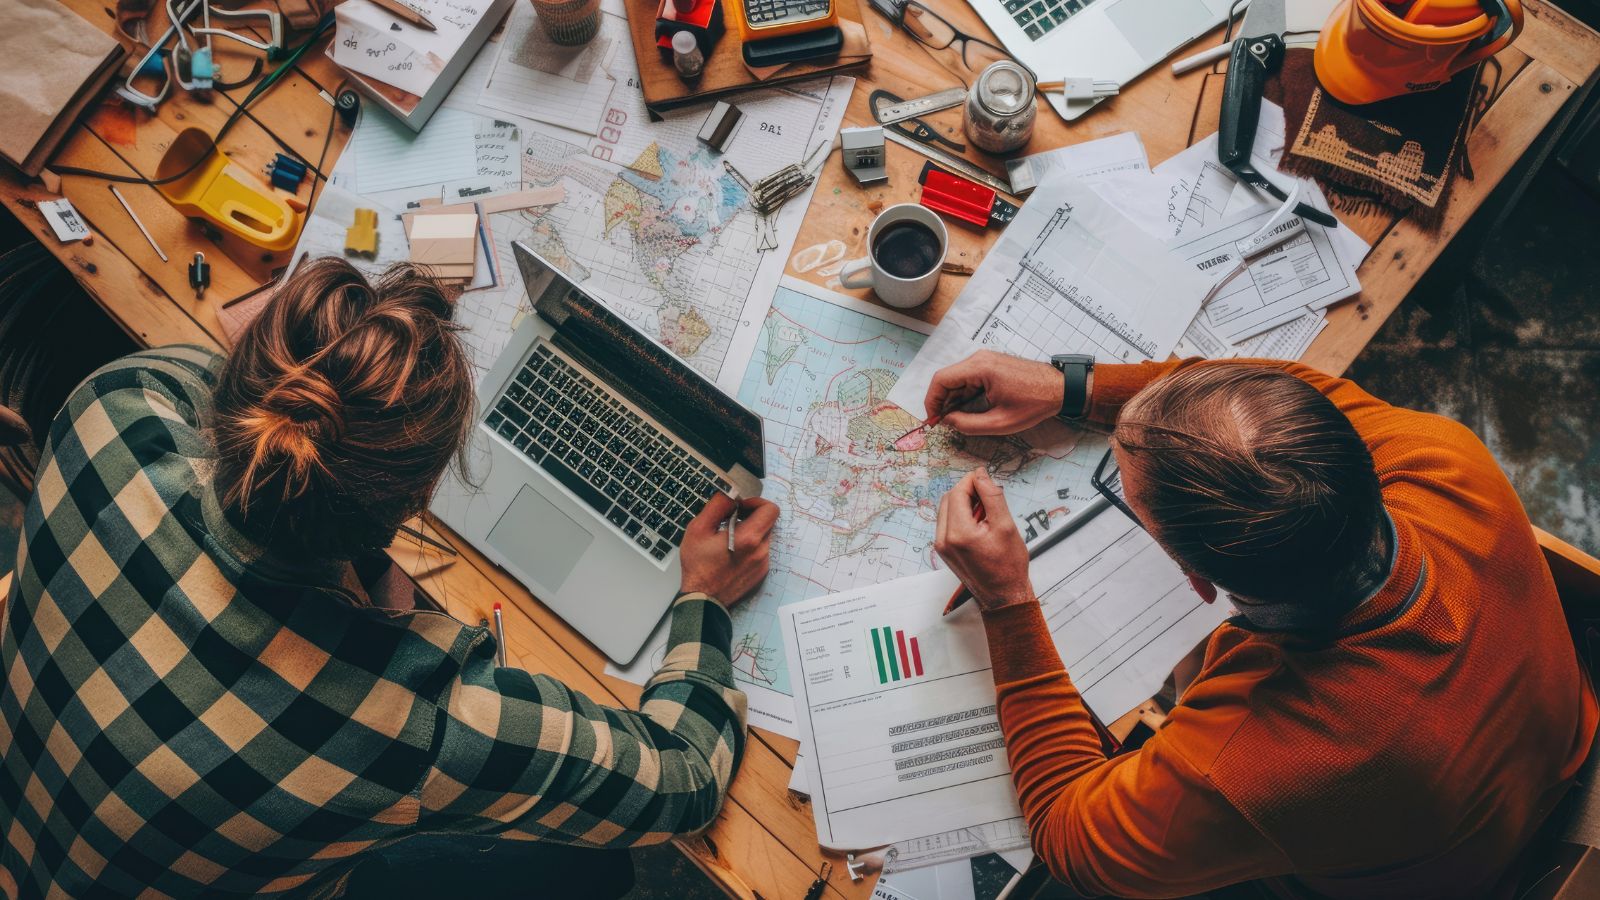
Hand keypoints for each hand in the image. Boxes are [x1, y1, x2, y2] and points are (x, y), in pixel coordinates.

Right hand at [680, 493, 779, 607]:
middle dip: (751, 516)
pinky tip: (731, 553)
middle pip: (767, 522)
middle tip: (730, 521)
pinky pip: (760, 551)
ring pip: (763, 537)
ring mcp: (763, 563)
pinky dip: (749, 547)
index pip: (770, 509)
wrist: (703, 600)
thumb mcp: (698, 529)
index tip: (740, 507)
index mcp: (749, 538)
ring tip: (727, 539)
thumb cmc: (698, 566)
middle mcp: (761, 551)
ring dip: (749, 532)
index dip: (756, 502)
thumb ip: (717, 506)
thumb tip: (730, 495)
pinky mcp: (761, 573)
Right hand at [923, 350, 1063, 435]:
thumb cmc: (1034, 404)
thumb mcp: (1000, 422)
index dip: (931, 401)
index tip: (932, 420)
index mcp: (980, 368)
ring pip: (957, 379)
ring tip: (955, 420)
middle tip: (942, 424)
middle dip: (941, 402)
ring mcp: (986, 359)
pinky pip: (969, 378)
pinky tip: (967, 410)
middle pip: (947, 378)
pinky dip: (963, 394)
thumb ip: (968, 424)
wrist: (1061, 388)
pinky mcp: (991, 364)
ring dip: (952, 399)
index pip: (941, 380)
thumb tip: (947, 421)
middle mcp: (979, 358)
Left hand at [934, 469, 1033, 611]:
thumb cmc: (1008, 566)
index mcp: (959, 534)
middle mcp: (944, 540)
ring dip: (964, 503)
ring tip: (986, 512)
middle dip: (967, 491)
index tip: (985, 477)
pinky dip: (961, 516)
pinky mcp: (944, 551)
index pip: (958, 493)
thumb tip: (981, 475)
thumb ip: (992, 496)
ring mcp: (942, 546)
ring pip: (947, 510)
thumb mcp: (1006, 526)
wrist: (1003, 596)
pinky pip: (947, 523)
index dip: (971, 480)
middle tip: (988, 494)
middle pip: (949, 499)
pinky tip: (978, 523)